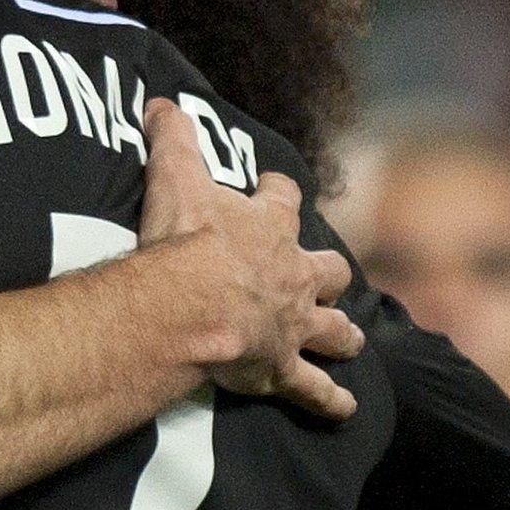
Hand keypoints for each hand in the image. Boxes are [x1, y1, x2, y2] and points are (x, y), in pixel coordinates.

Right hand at [138, 99, 362, 419]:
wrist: (191, 304)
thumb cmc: (185, 241)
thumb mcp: (175, 175)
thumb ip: (172, 137)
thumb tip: (163, 99)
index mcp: (269, 229)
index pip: (284, 200)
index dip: (278, 193)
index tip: (272, 187)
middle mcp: (294, 276)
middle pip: (328, 272)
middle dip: (328, 275)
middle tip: (322, 278)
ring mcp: (294, 325)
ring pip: (334, 331)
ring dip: (341, 335)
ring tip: (346, 339)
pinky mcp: (282, 368)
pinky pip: (313, 390)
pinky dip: (329, 401)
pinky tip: (342, 409)